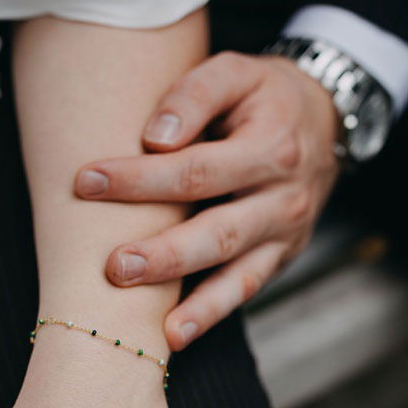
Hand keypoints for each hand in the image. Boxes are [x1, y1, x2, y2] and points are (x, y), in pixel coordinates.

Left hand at [74, 52, 340, 349]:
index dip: (139, 178)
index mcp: (270, 146)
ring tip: (150, 322)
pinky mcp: (279, 256)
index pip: (196, 169)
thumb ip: (194, 95)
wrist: (323, 117)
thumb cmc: (261, 96)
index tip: (85, 182)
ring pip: (235, 271)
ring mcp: (284, 232)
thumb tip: (154, 139)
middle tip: (113, 267)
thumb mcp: (235, 72)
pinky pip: (245, 289)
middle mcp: (284, 196)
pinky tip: (173, 336)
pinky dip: (210, 314)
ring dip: (190, 299)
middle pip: (217, 230)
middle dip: (164, 253)